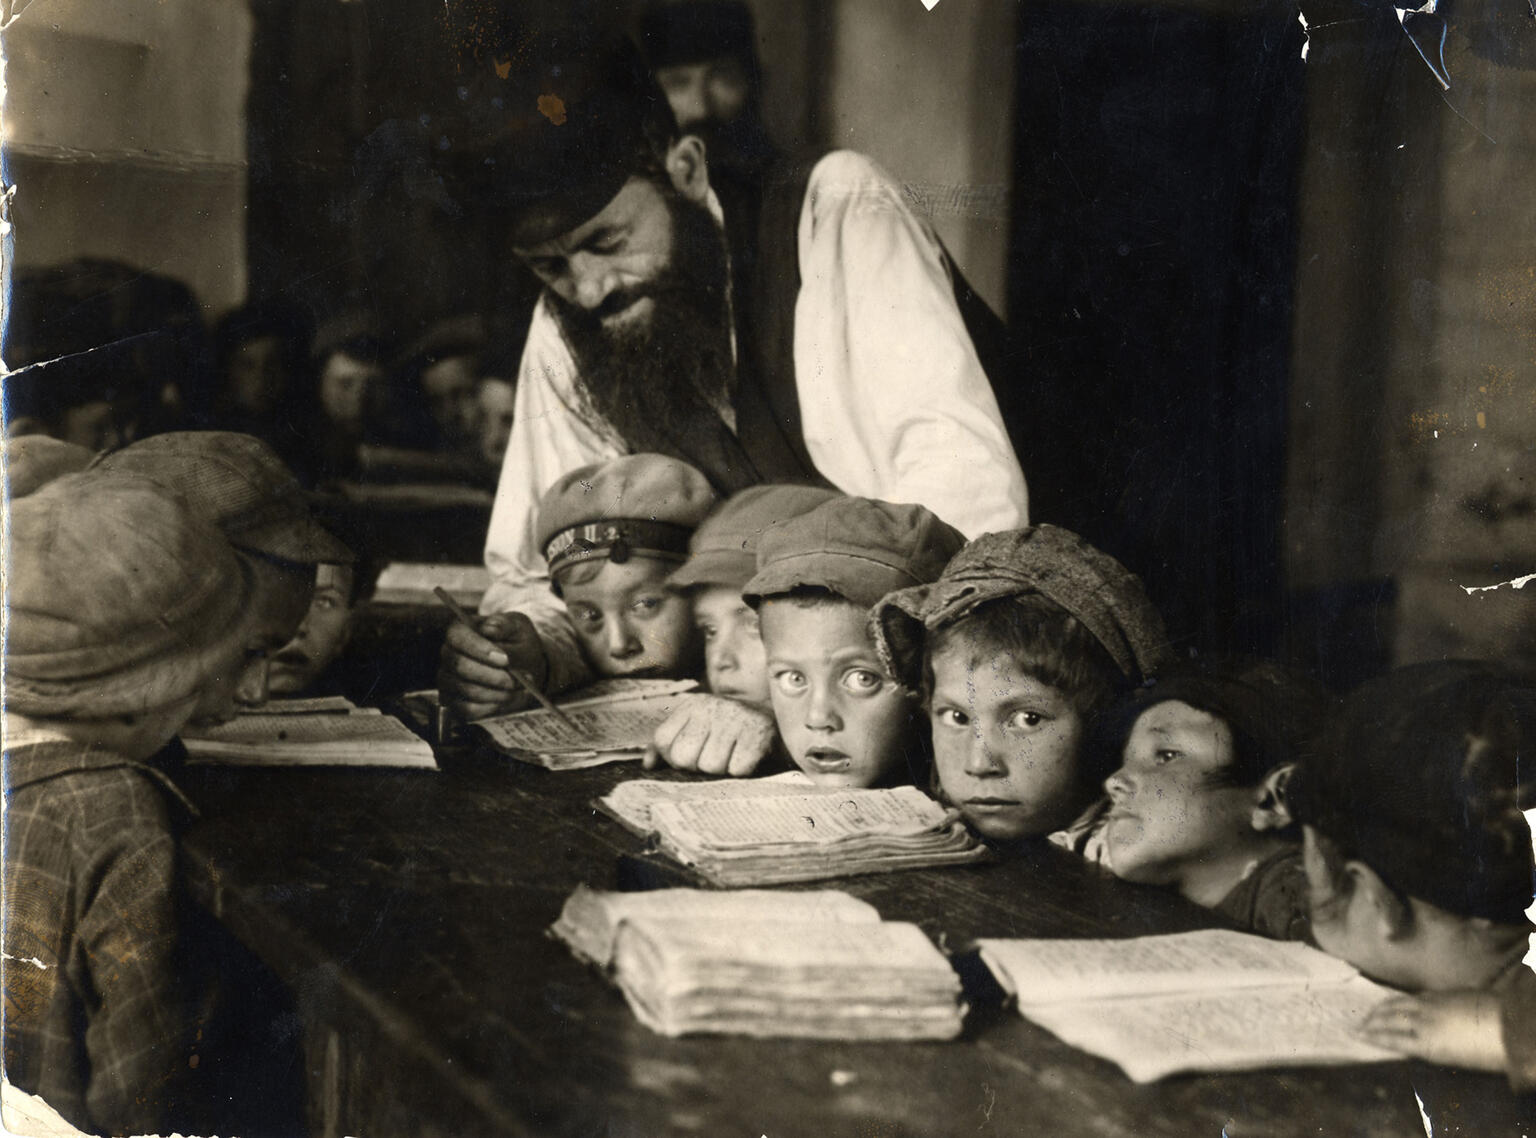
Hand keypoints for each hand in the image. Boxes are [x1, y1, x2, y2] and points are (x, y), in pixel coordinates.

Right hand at [438, 611, 549, 719]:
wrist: (524, 665)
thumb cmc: (517, 642)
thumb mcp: (518, 627)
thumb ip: (505, 625)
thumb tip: (489, 628)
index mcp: (460, 630)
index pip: (457, 637)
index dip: (480, 649)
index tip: (505, 659)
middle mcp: (448, 655)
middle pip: (460, 666)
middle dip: (492, 675)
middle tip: (516, 679)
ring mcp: (448, 680)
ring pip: (467, 690)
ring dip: (498, 692)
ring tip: (519, 687)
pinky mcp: (454, 702)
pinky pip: (468, 709)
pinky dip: (493, 706)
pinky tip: (508, 697)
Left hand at [643, 694, 776, 776]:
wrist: (776, 720)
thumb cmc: (728, 730)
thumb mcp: (696, 727)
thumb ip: (668, 743)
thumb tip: (648, 765)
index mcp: (691, 705)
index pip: (662, 741)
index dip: (673, 758)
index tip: (692, 754)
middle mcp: (710, 707)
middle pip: (683, 758)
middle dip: (697, 766)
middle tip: (713, 756)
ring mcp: (735, 718)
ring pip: (710, 766)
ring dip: (722, 769)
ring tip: (732, 754)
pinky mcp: (758, 733)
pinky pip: (737, 769)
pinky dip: (742, 770)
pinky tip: (747, 756)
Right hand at [1357, 991, 1506, 1072]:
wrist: (1508, 1024)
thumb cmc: (1486, 1052)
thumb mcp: (1455, 1060)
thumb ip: (1429, 1050)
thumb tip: (1413, 1045)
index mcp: (1426, 1043)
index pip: (1390, 1039)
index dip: (1371, 1037)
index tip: (1355, 1036)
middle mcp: (1422, 1022)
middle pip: (1389, 1020)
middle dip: (1370, 1022)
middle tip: (1356, 1024)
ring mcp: (1430, 1005)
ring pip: (1397, 1004)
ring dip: (1380, 1008)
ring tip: (1370, 1012)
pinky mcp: (1440, 995)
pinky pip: (1410, 997)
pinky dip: (1397, 1000)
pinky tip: (1395, 1002)